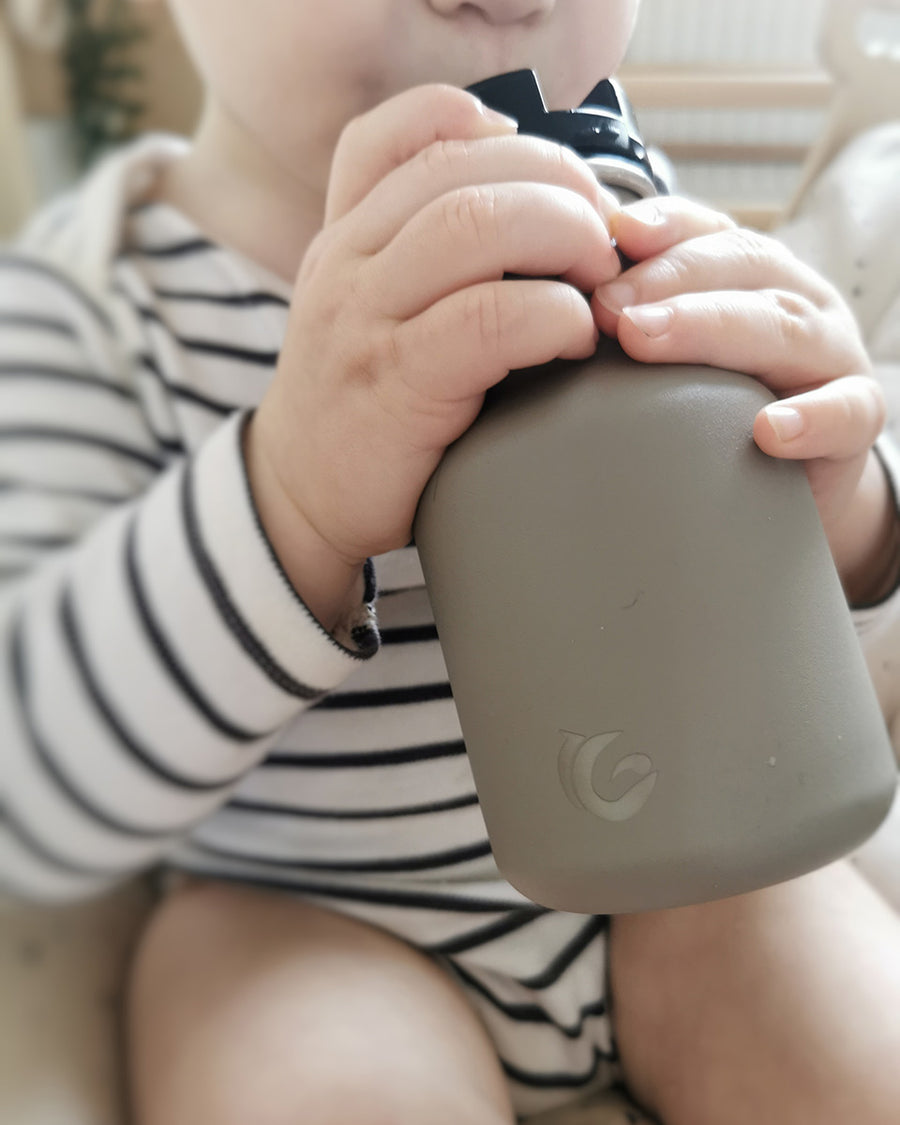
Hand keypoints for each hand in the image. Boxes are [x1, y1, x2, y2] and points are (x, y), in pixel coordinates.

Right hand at [246, 85, 620, 626]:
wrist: (299, 499)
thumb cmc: (361, 406)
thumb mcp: (366, 311)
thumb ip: (419, 258)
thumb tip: (541, 214)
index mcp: (344, 236)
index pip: (397, 134)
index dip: (485, 129)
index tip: (545, 172)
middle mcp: (346, 262)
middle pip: (460, 169)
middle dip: (557, 184)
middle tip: (604, 237)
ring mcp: (363, 319)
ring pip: (475, 224)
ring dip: (563, 235)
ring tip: (598, 279)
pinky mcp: (396, 384)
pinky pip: (489, 320)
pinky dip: (553, 315)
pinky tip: (574, 337)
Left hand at [593, 196, 897, 604]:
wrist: (790, 479)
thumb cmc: (715, 407)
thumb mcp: (669, 355)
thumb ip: (625, 321)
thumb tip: (542, 301)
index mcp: (745, 273)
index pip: (703, 229)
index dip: (660, 227)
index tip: (608, 236)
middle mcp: (791, 298)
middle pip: (738, 265)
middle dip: (668, 278)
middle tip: (606, 303)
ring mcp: (828, 354)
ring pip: (783, 324)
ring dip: (712, 327)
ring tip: (648, 338)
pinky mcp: (855, 416)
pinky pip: (846, 411)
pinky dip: (811, 418)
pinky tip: (767, 430)